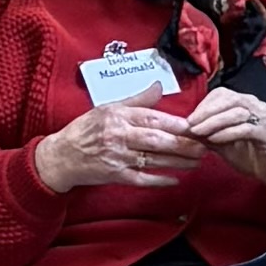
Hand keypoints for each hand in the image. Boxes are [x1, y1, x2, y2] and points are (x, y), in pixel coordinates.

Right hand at [32, 102, 204, 197]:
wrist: (61, 157)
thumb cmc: (85, 130)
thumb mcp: (108, 108)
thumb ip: (136, 99)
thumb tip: (159, 85)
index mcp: (118, 116)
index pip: (152, 118)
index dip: (175, 124)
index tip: (195, 126)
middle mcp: (118, 136)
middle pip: (156, 140)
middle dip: (183, 144)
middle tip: (204, 146)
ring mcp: (117, 158)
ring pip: (153, 160)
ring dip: (178, 162)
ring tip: (197, 161)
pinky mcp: (115, 176)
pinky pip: (141, 179)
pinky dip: (159, 180)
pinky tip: (175, 179)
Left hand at [171, 83, 265, 194]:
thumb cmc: (251, 155)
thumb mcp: (224, 143)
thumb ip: (207, 134)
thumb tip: (185, 130)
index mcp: (246, 103)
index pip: (222, 94)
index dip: (204, 104)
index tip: (189, 119)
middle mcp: (256, 105)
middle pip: (228, 99)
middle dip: (206, 111)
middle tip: (190, 124)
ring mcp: (264, 118)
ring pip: (235, 112)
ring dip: (213, 122)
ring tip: (198, 132)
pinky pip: (245, 128)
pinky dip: (227, 133)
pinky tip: (214, 140)